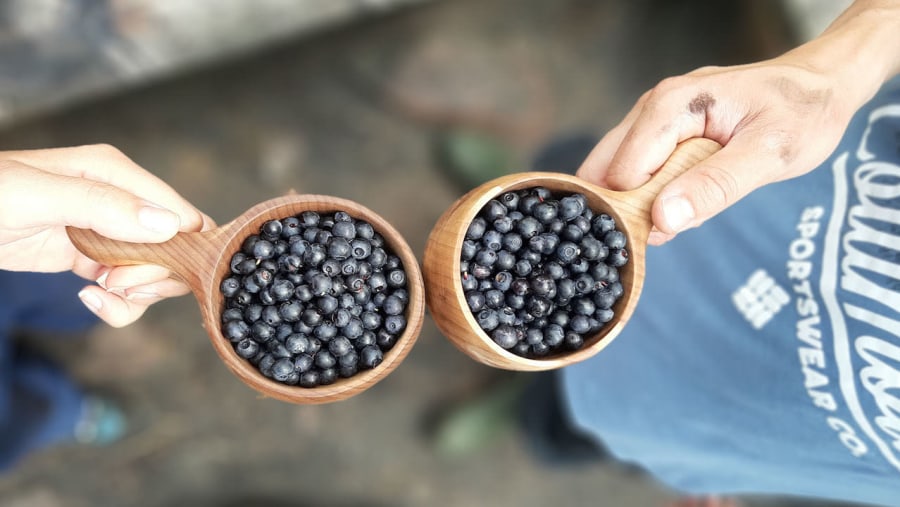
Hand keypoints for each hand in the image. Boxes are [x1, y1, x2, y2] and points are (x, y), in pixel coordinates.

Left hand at [0, 144, 213, 326]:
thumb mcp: (34, 197)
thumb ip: (101, 206)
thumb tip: (167, 225)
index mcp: (116, 173)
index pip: (181, 215)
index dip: (174, 252)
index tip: (136, 273)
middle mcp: (120, 200)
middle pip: (175, 249)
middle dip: (154, 277)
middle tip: (113, 284)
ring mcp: (107, 230)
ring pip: (155, 272)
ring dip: (136, 295)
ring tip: (99, 292)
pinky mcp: (91, 257)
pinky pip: (127, 287)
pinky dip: (118, 303)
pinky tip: (89, 297)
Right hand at [577, 0, 899, 244]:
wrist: (821, 86)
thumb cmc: (802, 114)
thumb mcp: (769, 155)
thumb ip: (715, 187)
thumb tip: (663, 220)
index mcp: (671, 106)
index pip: (623, 175)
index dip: (635, 212)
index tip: (666, 235)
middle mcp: (651, 107)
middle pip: (606, 172)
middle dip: (630, 208)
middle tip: (674, 226)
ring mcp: (651, 118)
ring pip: (618, 173)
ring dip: (645, 202)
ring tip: (691, 206)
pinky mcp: (659, 132)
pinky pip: (638, 170)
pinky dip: (655, 194)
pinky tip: (690, 195)